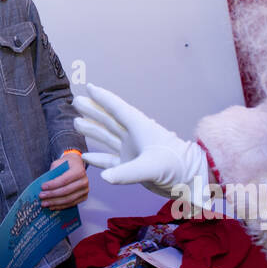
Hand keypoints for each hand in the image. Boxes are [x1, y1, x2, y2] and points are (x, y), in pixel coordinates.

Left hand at [39, 152, 88, 208]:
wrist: (77, 165)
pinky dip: (61, 206)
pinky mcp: (84, 197)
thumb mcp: (58, 163)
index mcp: (79, 171)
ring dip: (55, 202)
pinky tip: (52, 206)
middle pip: (66, 191)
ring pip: (68, 199)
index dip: (53, 185)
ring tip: (45, 203)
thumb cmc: (67, 164)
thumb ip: (53, 173)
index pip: (64, 180)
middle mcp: (84, 181)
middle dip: (52, 194)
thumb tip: (45, 186)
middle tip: (41, 196)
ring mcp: (85, 190)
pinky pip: (71, 203)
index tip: (43, 187)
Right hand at [73, 83, 211, 202]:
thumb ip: (127, 173)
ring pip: (107, 138)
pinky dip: (97, 158)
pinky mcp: (131, 166)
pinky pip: (109, 160)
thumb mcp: (152, 168)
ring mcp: (132, 151)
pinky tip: (85, 156)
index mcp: (139, 127)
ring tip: (76, 122)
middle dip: (93, 110)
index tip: (89, 86)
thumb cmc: (176, 167)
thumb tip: (104, 177)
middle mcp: (133, 136)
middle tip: (76, 101)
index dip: (103, 98)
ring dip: (93, 130)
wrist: (190, 180)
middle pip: (109, 120)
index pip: (117, 109)